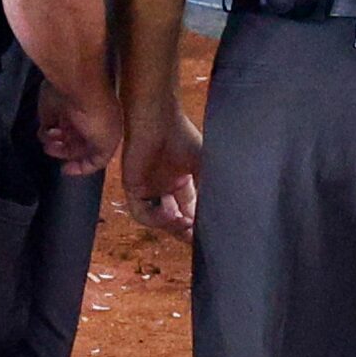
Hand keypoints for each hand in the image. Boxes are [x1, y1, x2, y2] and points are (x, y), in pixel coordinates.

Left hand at [37, 83, 123, 176]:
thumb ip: (99, 159)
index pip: (95, 153)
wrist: (76, 86)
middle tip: (54, 151)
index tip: (65, 169)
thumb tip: (89, 165)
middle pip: (75, 146)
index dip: (81, 165)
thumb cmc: (96, 115)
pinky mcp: (53, 107)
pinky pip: (47, 127)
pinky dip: (44, 133)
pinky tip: (45, 131)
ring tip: (49, 142)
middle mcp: (89, 124)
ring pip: (60, 138)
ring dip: (54, 144)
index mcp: (107, 130)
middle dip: (65, 152)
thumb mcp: (107, 143)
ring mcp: (70, 115)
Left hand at [122, 108, 201, 239]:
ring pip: (157, 218)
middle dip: (184, 230)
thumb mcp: (204, 164)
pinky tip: (172, 213)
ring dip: (171, 226)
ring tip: (186, 223)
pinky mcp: (133, 186)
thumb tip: (222, 210)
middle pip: (173, 217)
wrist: (158, 118)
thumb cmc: (181, 134)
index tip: (209, 234)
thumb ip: (208, 187)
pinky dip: (156, 218)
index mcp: (180, 180)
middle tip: (196, 238)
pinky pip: (141, 211)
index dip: (197, 223)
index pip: (189, 208)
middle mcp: (163, 186)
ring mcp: (148, 187)